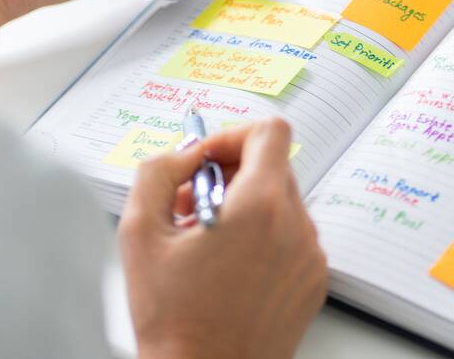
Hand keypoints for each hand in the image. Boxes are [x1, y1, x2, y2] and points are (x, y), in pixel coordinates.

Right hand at [119, 118, 327, 358]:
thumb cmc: (174, 319)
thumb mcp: (140, 233)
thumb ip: (158, 173)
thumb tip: (184, 153)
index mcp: (260, 207)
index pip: (269, 132)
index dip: (232, 136)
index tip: (205, 160)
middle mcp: (296, 227)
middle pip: (273, 166)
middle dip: (230, 174)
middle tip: (191, 205)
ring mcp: (310, 256)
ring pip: (282, 202)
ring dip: (245, 207)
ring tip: (206, 242)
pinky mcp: (313, 281)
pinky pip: (292, 236)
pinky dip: (263, 238)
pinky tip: (227, 267)